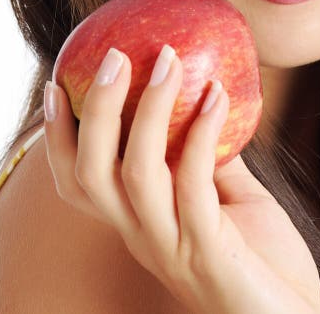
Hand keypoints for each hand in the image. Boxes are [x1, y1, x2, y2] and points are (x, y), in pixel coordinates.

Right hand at [44, 46, 319, 313]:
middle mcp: (142, 238)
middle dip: (95, 111)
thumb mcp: (228, 201)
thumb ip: (208, 160)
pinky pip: (196, 184)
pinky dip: (202, 133)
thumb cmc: (263, 262)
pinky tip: (218, 95)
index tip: (56, 84)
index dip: (57, 137)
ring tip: (168, 61)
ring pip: (136, 174)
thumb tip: (203, 104)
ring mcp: (172, 246)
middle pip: (92, 174)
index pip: (78, 183)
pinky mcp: (209, 253)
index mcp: (138, 224)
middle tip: (113, 57)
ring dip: (149, 110)